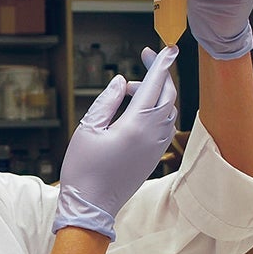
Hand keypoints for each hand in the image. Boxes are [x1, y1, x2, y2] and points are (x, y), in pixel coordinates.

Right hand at [53, 46, 177, 240]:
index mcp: (135, 126)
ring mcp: (156, 147)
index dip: (160, 64)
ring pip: (169, 110)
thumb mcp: (88, 128)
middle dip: (161, 74)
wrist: (91, 206)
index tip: (166, 47)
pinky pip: (166, 125)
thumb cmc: (83, 167)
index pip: (154, 86)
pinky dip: (158, 109)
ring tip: (129, 91)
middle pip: (168, 96)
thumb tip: (122, 81)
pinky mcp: (154, 156)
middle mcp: (152, 135)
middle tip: (145, 59)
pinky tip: (139, 108)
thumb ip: (107, 101)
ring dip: (156, 93)